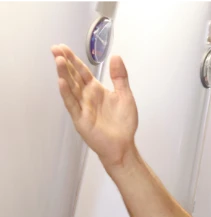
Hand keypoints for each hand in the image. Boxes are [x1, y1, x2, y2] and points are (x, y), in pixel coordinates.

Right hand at [51, 45, 137, 171]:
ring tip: (58, 60)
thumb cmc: (124, 123)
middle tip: (55, 48)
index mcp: (96, 90)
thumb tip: (116, 56)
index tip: (63, 47)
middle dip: (64, 62)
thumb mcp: (125, 96)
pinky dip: (67, 93)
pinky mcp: (80, 119)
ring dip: (64, 74)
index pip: (82, 71)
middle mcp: (86, 96)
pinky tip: (62, 82)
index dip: (73, 60)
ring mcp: (82, 107)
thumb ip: (120, 77)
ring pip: (70, 88)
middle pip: (73, 76)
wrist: (123, 146)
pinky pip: (72, 104)